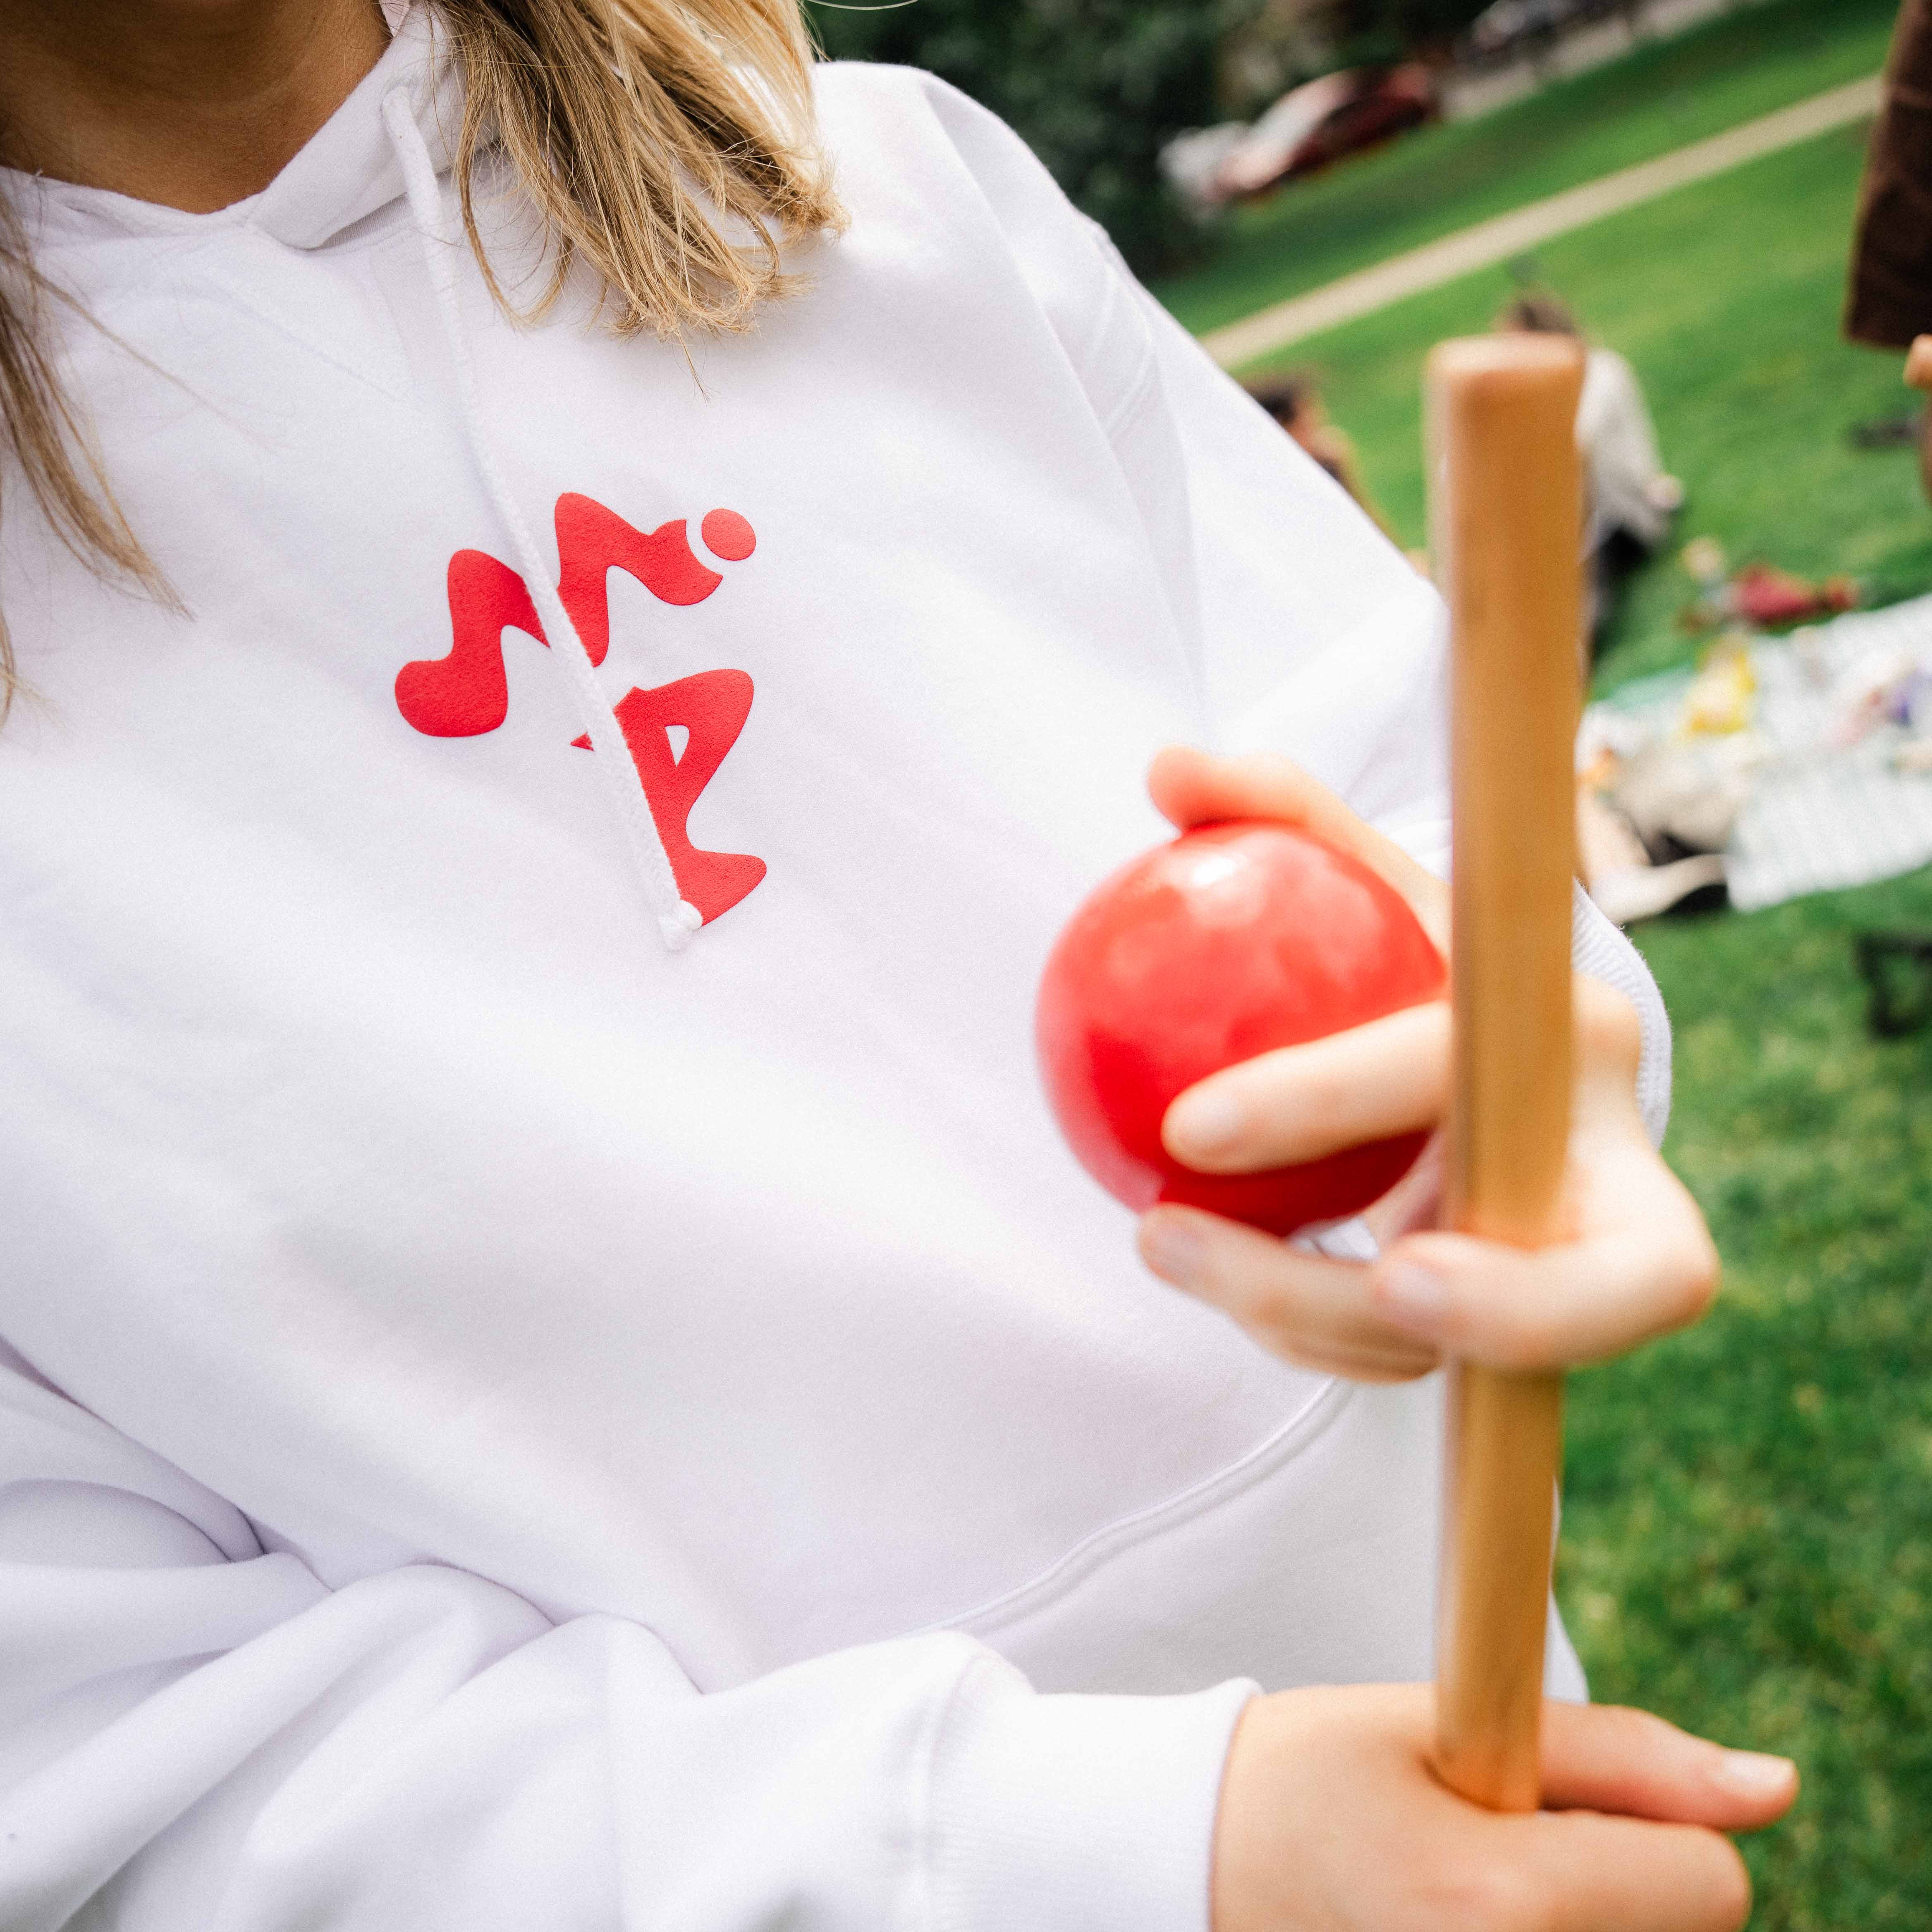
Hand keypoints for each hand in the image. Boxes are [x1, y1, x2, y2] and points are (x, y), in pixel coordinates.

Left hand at [1135, 748, 1718, 1379]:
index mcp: (1574, 1035)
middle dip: (1474, 1307)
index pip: (1455, 1067)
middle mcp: (1612, 1170)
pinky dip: (1300, 1331)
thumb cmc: (1424, 963)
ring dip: (1302, 1321)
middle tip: (1235, 1264)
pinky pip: (1404, 1358)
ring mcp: (1580, 1273)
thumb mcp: (1371, 884)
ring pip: (1464, 1346)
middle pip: (1600, 1285)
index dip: (1334, 1099)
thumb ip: (1284, 819)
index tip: (1190, 1125)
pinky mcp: (1519, 1334)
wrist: (1495, 1062)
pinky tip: (1204, 1268)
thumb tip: (1169, 765)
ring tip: (1154, 1243)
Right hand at [1213, 1685, 1795, 1931]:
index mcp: (1500, 1899)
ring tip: (1473, 1897)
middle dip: (1621, 1886)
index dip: (1649, 1824)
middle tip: (1491, 1850)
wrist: (1188, 1862)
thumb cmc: (1320, 1774)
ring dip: (1591, 1926)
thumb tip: (1777, 1787)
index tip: (1548, 1804)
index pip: (1710, 1884)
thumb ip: (1622, 1754)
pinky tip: (1471, 1924)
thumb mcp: (1450, 1721)